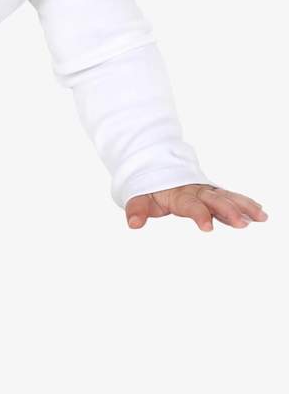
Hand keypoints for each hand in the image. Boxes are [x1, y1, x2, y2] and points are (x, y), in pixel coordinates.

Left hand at [125, 183, 268, 230]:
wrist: (156, 167)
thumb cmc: (150, 187)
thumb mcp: (140, 197)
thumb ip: (137, 209)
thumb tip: (133, 223)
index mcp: (178, 193)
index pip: (190, 205)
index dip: (198, 214)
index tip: (207, 226)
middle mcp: (196, 190)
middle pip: (214, 200)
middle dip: (228, 211)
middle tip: (242, 223)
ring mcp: (207, 191)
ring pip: (226, 197)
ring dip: (242, 206)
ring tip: (259, 216)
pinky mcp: (214, 193)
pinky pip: (231, 197)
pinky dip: (244, 203)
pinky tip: (259, 212)